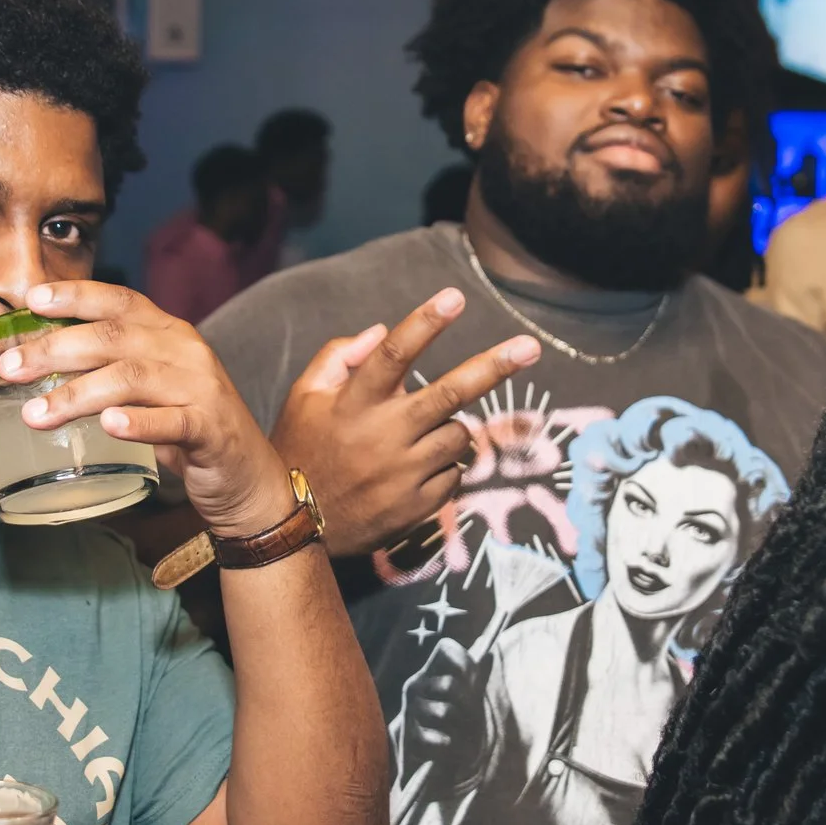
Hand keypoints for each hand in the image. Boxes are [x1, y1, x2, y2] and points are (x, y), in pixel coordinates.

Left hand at [1, 282, 294, 537]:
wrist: (247, 477)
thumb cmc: (187, 428)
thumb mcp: (149, 389)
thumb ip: (109, 369)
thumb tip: (36, 363)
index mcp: (168, 333)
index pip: (119, 301)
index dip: (75, 296)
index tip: (31, 299)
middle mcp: (186, 351)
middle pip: (115, 337)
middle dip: (55, 349)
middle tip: (9, 368)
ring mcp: (202, 388)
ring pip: (133, 378)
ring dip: (78, 394)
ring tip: (35, 413)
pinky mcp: (212, 429)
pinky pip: (173, 421)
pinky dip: (139, 422)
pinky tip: (110, 427)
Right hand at [269, 289, 538, 555]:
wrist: (295, 527)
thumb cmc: (302, 448)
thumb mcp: (304, 396)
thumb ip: (339, 356)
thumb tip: (383, 330)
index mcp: (354, 404)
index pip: (393, 355)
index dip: (425, 323)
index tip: (455, 296)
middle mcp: (382, 436)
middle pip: (449, 394)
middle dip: (493, 367)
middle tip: (530, 346)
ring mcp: (403, 475)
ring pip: (458, 436)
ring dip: (450, 428)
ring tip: (418, 438)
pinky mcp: (417, 507)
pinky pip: (454, 475)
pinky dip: (443, 467)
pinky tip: (413, 472)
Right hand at [399, 635, 492, 789]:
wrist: (426, 750)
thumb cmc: (451, 717)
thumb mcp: (464, 695)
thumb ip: (475, 676)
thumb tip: (490, 654)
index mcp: (429, 672)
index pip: (445, 649)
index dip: (464, 660)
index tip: (475, 679)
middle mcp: (415, 685)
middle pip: (449, 684)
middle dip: (468, 702)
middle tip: (474, 714)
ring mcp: (410, 709)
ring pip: (445, 711)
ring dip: (461, 725)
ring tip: (461, 731)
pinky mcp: (409, 734)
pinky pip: (437, 736)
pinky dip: (449, 743)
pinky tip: (448, 743)